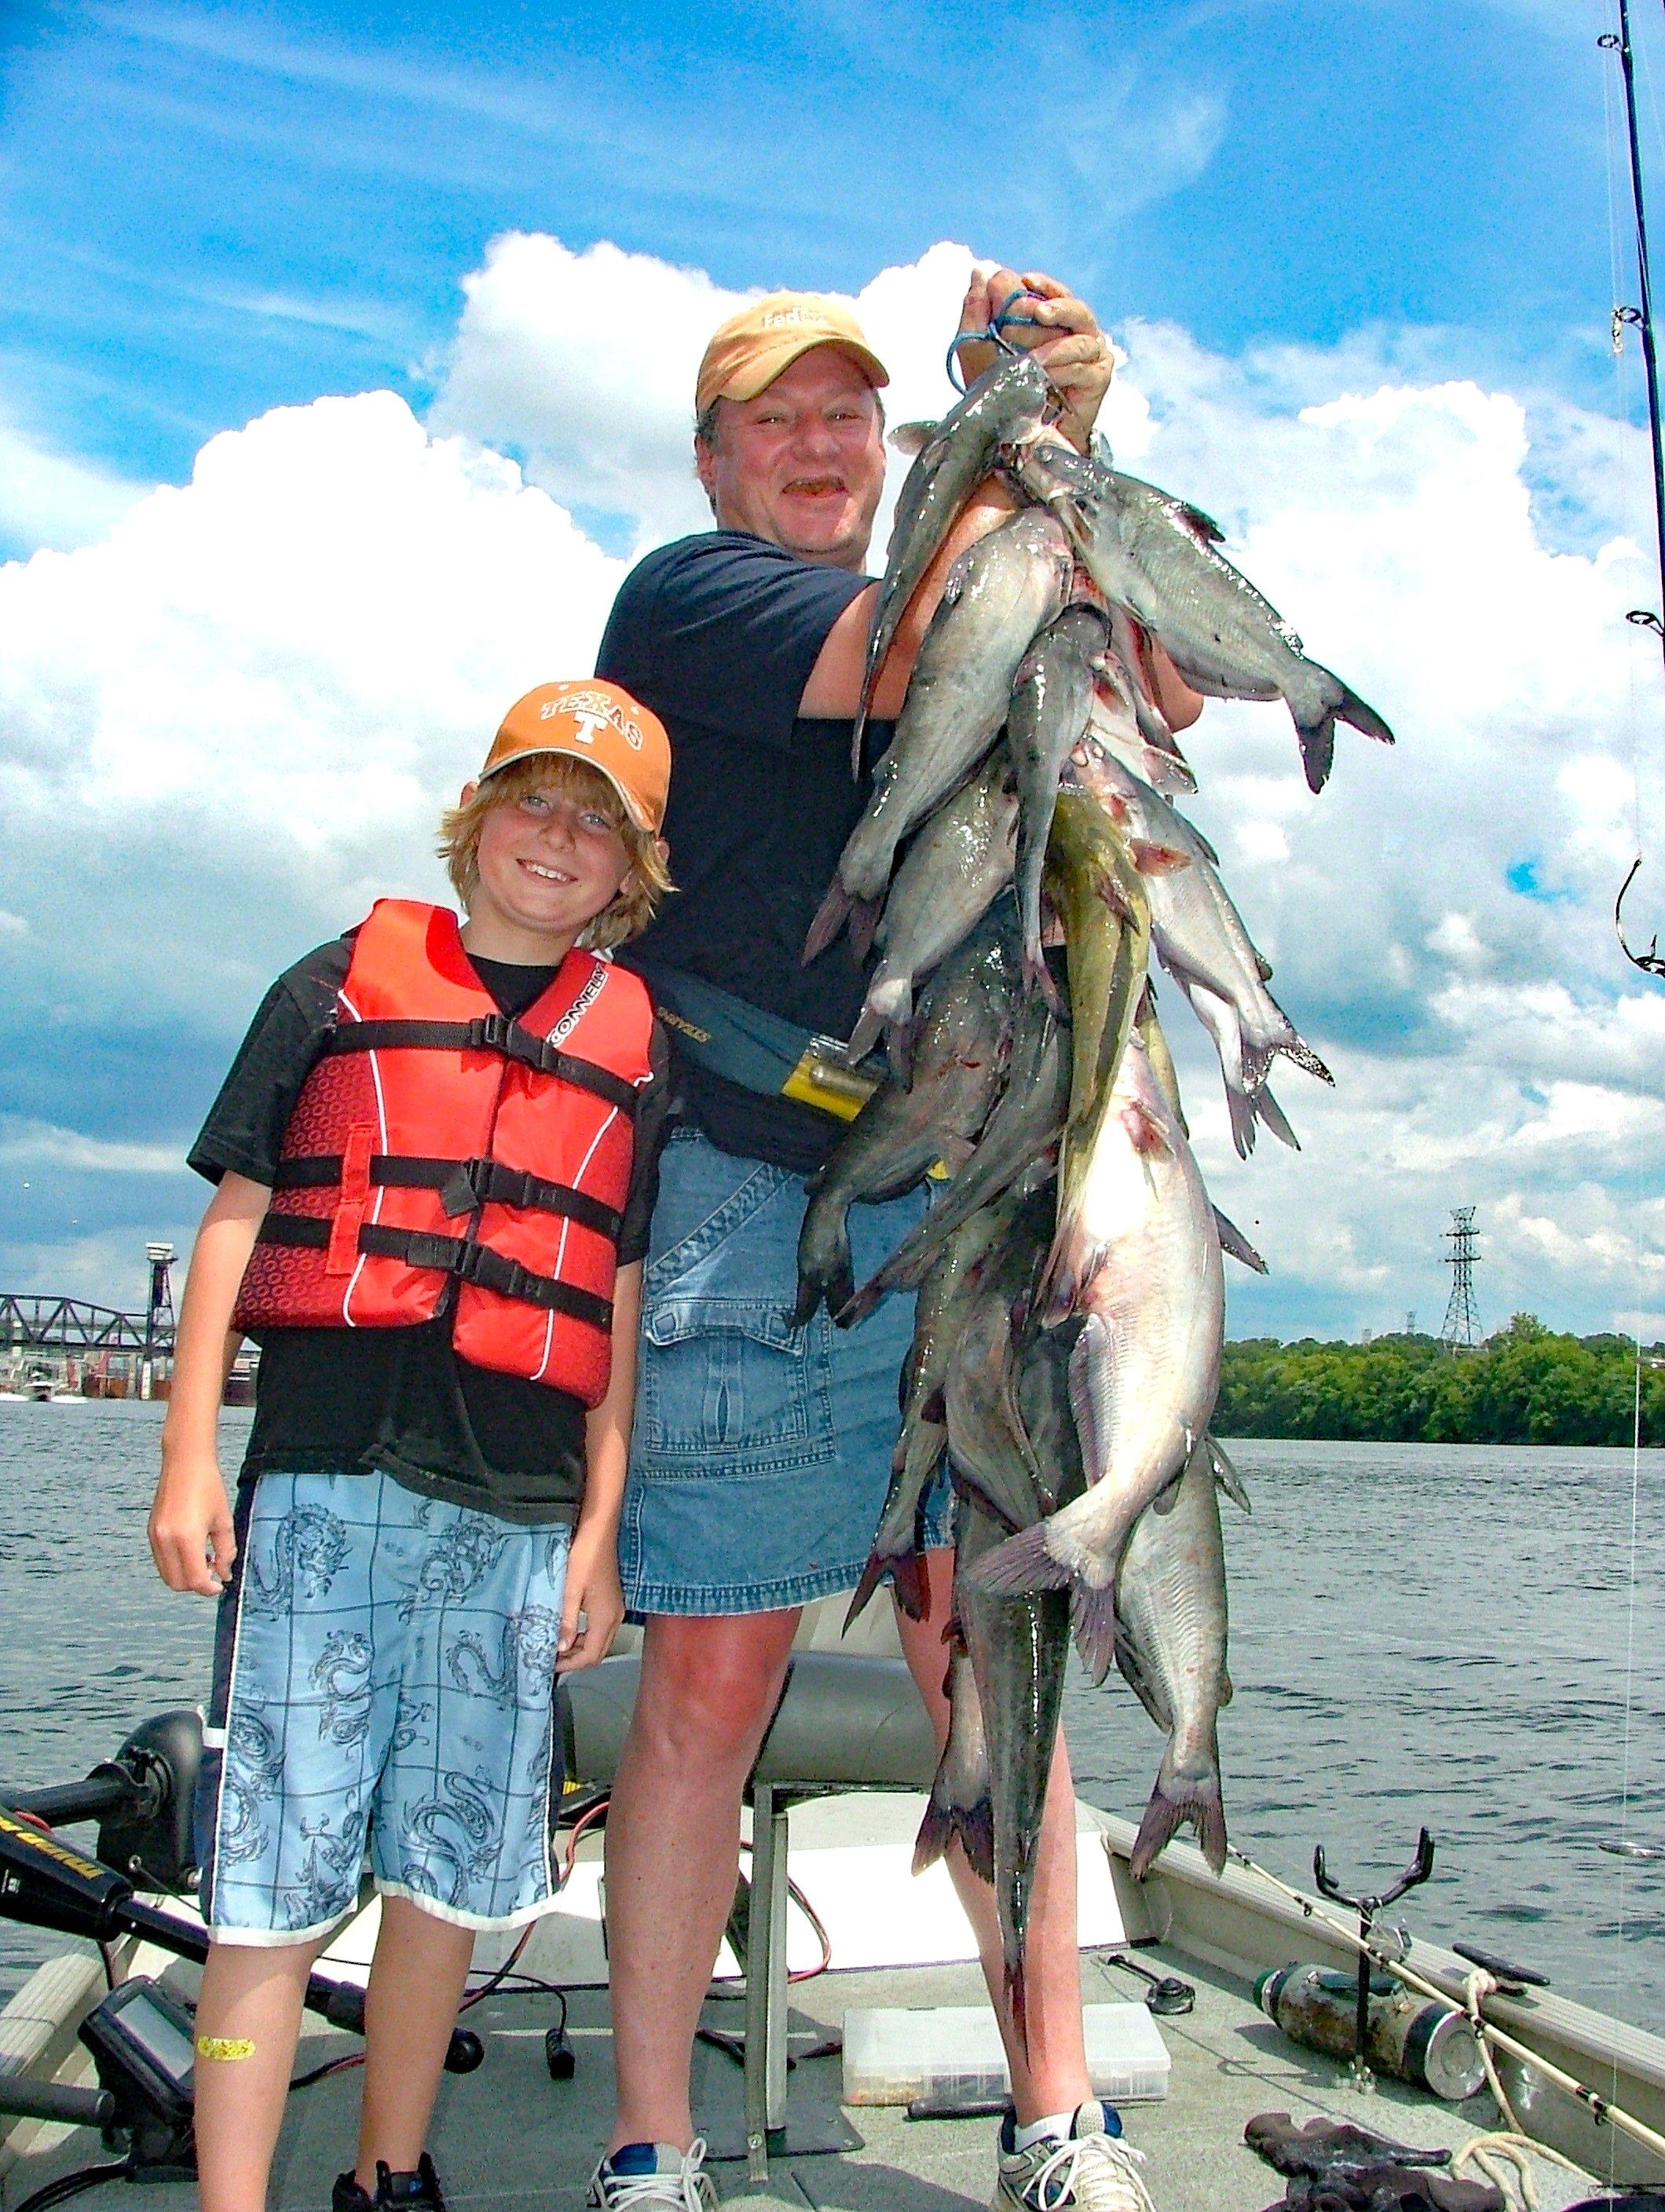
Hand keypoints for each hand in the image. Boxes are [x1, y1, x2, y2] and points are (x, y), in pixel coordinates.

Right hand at [149, 1447, 235, 1595]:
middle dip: (196, 1584)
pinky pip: (161, 1560)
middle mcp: (166, 1541)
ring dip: (185, 1575)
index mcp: (186, 1538)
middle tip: (214, 1572)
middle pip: (177, 1583)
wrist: (185, 1462)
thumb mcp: (224, 1520)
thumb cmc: (207, 1486)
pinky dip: (176, 1564)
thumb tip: (224, 1573)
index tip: (220, 1584)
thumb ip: (226, 1550)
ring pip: (167, 1574)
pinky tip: (192, 1551)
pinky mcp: (151, 1532)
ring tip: (205, 1559)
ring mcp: (155, 1537)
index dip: (209, 1588)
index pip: (194, 1579)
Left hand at [557, 1518, 624, 1671]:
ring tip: (556, 1645)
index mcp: (605, 1618)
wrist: (599, 1531)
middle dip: (575, 1659)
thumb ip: (565, 1621)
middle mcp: (615, 1617)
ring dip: (580, 1647)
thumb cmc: (583, 1558)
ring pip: (599, 1640)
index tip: (549, 1664)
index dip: (570, 1664)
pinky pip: (600, 1628)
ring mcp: (615, 1609)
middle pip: (598, 1651)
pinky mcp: (612, 1601)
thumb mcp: (570, 1590)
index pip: (591, 1655)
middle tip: (551, 1658)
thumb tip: (560, 1648)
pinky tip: (569, 1628)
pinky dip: (585, 1635)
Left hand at [955, 262, 1113, 447]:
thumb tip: (981, 270)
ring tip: (1030, 358)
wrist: (1016, 441)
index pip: (1056, 295)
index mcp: (1052, 324)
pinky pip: (1085, 365)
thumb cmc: (999, 395)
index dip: (1045, 286)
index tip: (1026, 282)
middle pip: (1074, 309)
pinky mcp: (1098, 379)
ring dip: (1052, 344)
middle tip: (1020, 320)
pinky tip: (1045, 376)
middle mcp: (1076, 335)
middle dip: (1046, 312)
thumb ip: (977, 310)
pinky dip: (1064, 368)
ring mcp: (1091, 356)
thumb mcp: (977, 350)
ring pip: (1080, 336)